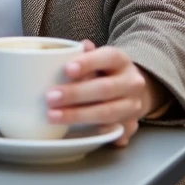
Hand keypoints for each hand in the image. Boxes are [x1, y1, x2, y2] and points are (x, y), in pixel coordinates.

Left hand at [45, 40, 165, 146]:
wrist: (130, 90)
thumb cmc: (105, 71)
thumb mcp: (97, 57)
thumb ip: (82, 55)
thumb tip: (66, 50)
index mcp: (121, 61)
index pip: (108, 57)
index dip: (88, 63)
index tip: (67, 69)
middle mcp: (132, 83)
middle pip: (105, 88)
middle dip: (76, 94)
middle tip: (50, 98)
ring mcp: (133, 106)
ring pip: (107, 113)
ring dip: (78, 115)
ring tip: (53, 116)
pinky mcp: (130, 125)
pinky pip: (115, 132)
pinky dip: (97, 133)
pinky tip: (79, 133)